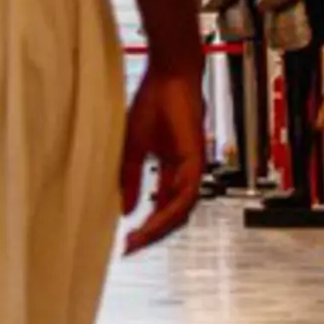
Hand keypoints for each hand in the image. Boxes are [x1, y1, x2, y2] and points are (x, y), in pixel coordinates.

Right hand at [118, 59, 206, 252]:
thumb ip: (132, 179)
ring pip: (181, 211)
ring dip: (160, 228)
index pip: (161, 206)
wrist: (168, 76)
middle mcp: (184, 172)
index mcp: (171, 169)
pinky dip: (170, 211)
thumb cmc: (154, 102)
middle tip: (132, 247)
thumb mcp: (134, 147)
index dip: (146, 225)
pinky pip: (186, 195)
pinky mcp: (196, 161)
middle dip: (152, 234)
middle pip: (173, 215)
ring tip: (139, 239)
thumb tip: (128, 210)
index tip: (127, 240)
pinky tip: (154, 222)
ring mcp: (192, 168)